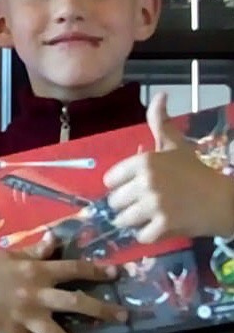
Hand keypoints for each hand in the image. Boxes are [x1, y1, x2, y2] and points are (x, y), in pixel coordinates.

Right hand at [0, 235, 125, 332]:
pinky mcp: (11, 330)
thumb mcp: (10, 253)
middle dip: (103, 310)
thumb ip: (35, 250)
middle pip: (76, 303)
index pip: (74, 269)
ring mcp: (25, 314)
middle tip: (124, 317)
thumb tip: (56, 239)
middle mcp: (37, 293)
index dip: (96, 270)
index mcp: (37, 270)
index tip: (116, 273)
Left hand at [104, 92, 233, 241]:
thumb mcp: (175, 144)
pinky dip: (148, 235)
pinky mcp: (163, 226)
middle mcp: (145, 182)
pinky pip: (140, 236)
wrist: (224, 200)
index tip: (139, 186)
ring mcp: (154, 205)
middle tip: (148, 203)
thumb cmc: (195, 172)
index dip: (123, 186)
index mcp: (143, 161)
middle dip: (128, 205)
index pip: (110, 181)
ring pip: (124, 220)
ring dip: (136, 221)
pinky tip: (161, 227)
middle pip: (115, 202)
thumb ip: (160, 122)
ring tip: (153, 215)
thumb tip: (160, 96)